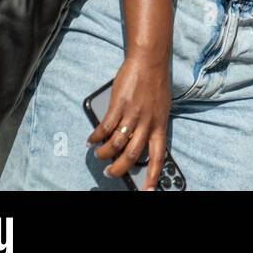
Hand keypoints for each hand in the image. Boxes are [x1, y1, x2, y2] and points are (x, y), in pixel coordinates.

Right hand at [88, 51, 170, 189]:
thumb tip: (137, 144)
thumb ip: (151, 126)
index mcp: (160, 125)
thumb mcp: (161, 108)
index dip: (152, 176)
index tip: (146, 191)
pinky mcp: (118, 106)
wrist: (149, 61)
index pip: (158, 156)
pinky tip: (91, 140)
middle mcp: (147, 122)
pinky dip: (96, 137)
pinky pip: (105, 128)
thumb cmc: (155, 84)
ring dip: (105, 153)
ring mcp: (132, 114)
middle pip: (132, 156)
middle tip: (110, 172)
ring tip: (99, 154)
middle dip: (119, 169)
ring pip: (116, 144)